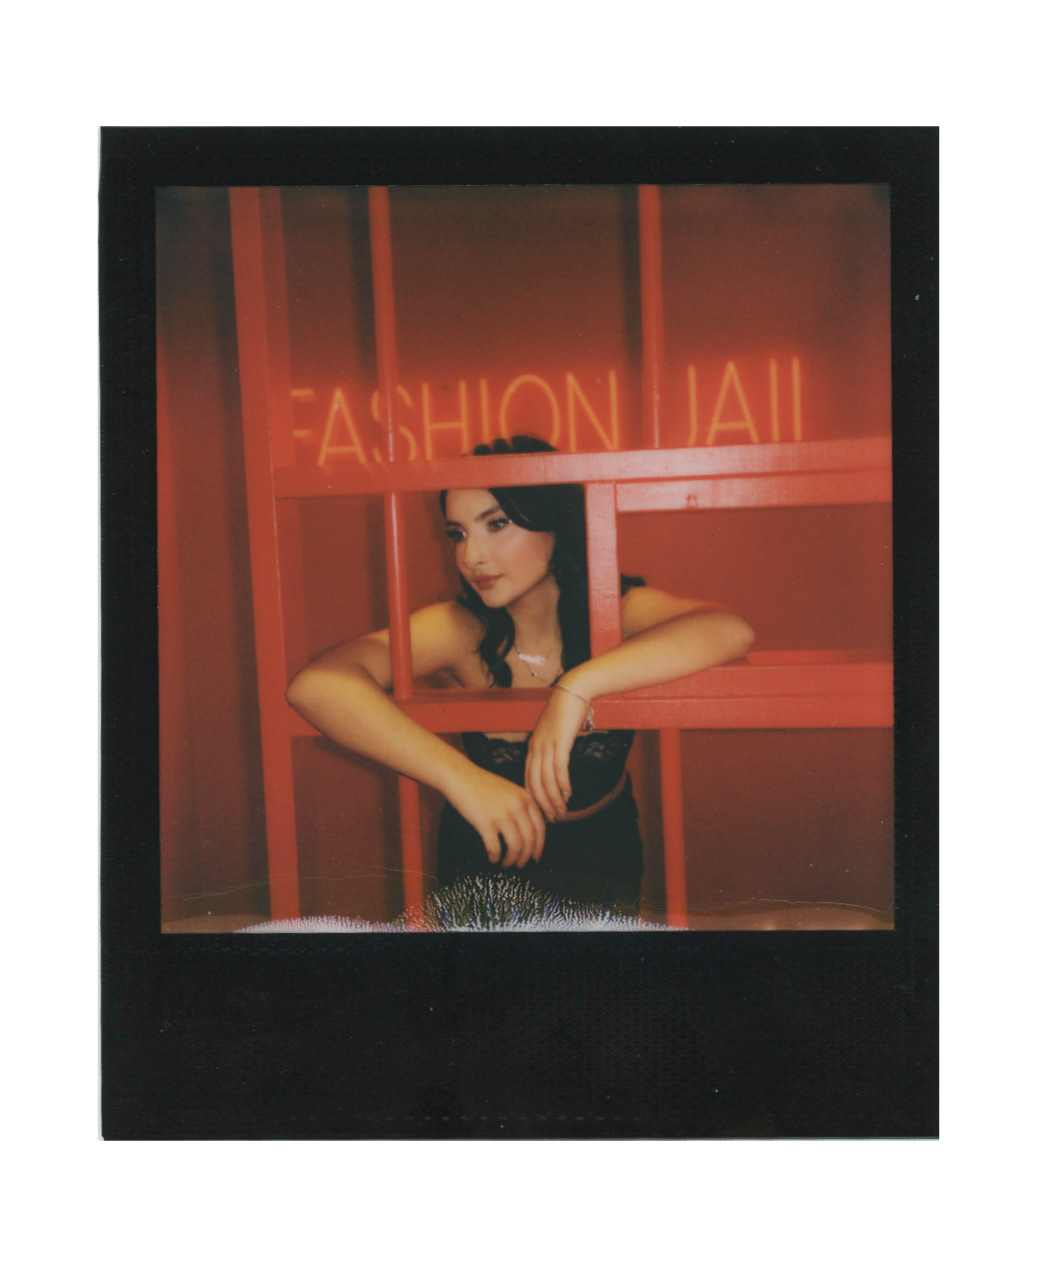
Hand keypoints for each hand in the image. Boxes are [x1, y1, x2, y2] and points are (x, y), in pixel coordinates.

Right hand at [445, 763, 545, 867]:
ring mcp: (502, 814)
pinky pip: (495, 847)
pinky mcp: (485, 822)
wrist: (461, 776)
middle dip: (526, 857)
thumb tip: (529, 833)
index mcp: (525, 798)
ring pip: (515, 846)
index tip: (536, 857)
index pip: (540, 827)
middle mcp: (517, 806)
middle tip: (521, 864)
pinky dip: (495, 856)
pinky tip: (492, 858)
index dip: (539, 846)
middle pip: (530, 839)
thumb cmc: (483, 784)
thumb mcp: (510, 790)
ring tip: (506, 863)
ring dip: (512, 859)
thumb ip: (522, 806)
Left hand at [525, 684, 588, 821]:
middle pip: (535, 783)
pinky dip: (562, 784)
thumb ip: (554, 750)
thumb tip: (558, 768)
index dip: (535, 798)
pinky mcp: (560, 743)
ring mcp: (547, 745)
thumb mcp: (555, 734)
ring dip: (554, 798)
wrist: (572, 692)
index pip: (528, 779)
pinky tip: (568, 794)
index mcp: (533, 748)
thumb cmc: (566, 713)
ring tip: (561, 811)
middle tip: (552, 818)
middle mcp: (536, 748)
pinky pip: (558, 769)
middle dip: (543, 803)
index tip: (542, 811)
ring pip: (546, 780)